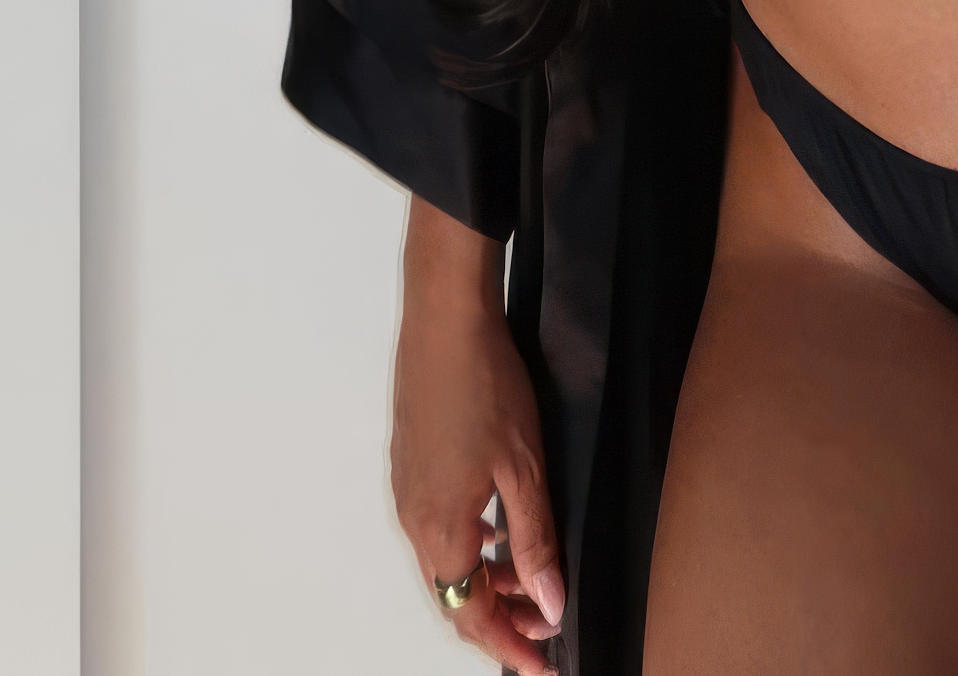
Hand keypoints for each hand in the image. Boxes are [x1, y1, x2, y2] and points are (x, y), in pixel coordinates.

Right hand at [394, 197, 565, 671]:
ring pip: (447, 561)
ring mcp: (407, 491)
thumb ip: (535, 540)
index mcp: (440, 531)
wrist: (444, 317)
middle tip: (548, 623)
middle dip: (501, 617)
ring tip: (532, 576)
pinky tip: (501, 527)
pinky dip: (471, 544)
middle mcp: (414, 520)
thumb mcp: (525, 467)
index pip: (473, 616)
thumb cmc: (485, 383)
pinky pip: (438, 528)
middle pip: (456, 596)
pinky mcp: (410, 464)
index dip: (509, 646)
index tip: (542, 666)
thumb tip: (550, 603)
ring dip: (488, 579)